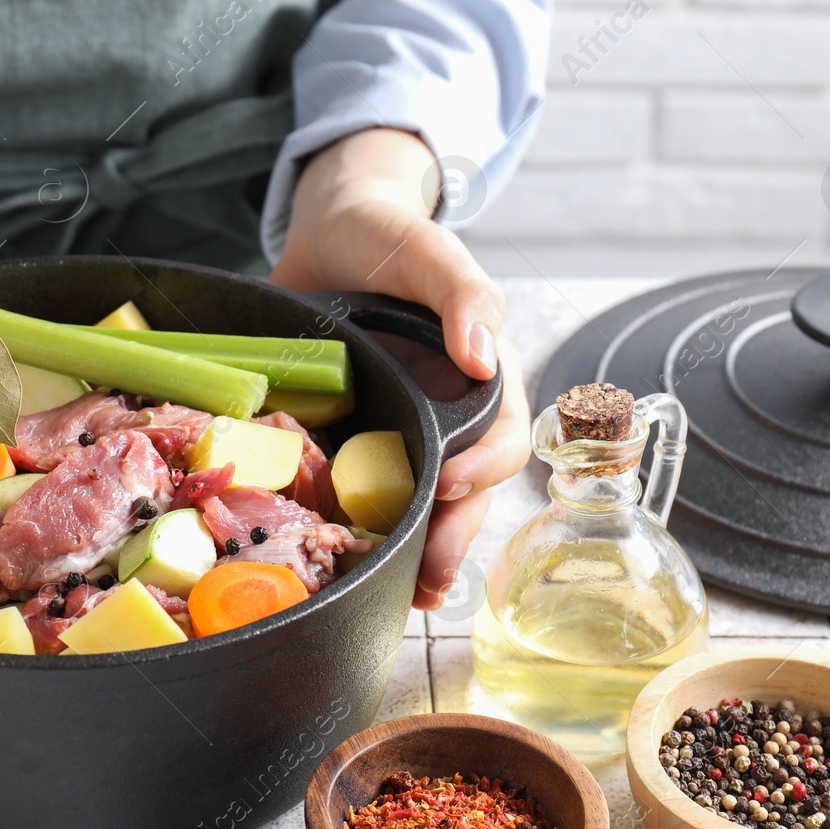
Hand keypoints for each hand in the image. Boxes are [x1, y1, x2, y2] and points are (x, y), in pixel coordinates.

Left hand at [269, 128, 529, 610]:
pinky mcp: (354, 441)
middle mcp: (447, 415)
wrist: (327, 231)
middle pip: (467, 492)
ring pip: (422, 505)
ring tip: (400, 596)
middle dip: (451, 540)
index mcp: (479, 378)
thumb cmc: (390, 236)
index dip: (483, 467)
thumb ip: (463, 294)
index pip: (502, 437)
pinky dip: (365, 530)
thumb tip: (483, 357)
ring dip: (417, 555)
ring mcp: (401, 432)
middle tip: (427, 583)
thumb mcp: (429, 252)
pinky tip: (357, 567)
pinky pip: (366, 492)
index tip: (451, 485)